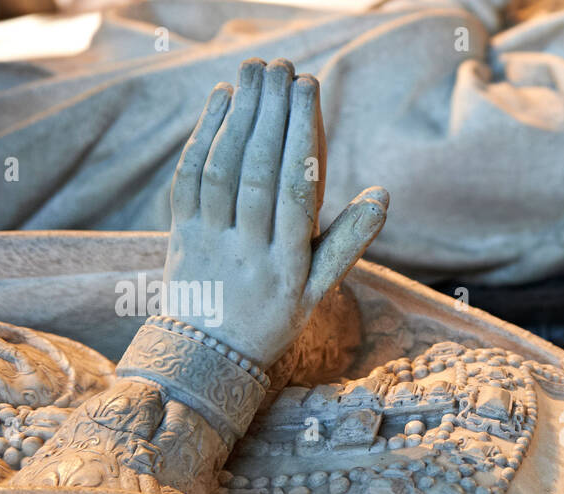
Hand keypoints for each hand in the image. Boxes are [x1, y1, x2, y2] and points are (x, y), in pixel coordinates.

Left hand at [164, 58, 388, 367]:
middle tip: (283, 69)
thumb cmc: (274, 318)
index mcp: (287, 264)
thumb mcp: (319, 291)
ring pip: (223, 169)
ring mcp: (210, 240)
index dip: (302, 136)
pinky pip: (189, 178)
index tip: (309, 91)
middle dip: (271, 114)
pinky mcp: (181, 232)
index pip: (296, 190)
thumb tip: (382, 195)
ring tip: (255, 73)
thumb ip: (349, 242)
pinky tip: (220, 99)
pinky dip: (204, 135)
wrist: (208, 354)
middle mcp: (246, 249)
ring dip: (239, 116)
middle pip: (258, 172)